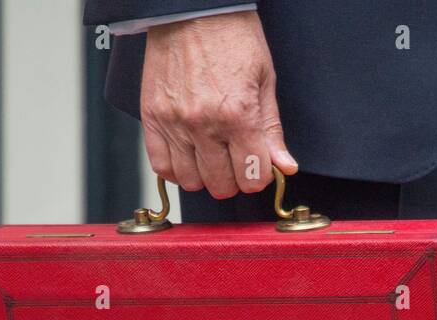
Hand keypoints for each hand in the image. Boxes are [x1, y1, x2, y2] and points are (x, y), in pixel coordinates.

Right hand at [140, 12, 297, 198]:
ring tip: (210, 156)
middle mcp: (205, 123)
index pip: (252, 177)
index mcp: (239, 115)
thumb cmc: (231, 36)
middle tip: (234, 160)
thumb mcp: (264, 80)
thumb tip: (284, 167)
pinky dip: (175, 169)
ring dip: (204, 176)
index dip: (258, 176)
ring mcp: (175, 122)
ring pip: (191, 181)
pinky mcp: (152, 117)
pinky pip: (161, 166)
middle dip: (234, 178)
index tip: (256, 166)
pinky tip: (187, 156)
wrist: (193, 7)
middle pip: (222, 185)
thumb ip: (272, 130)